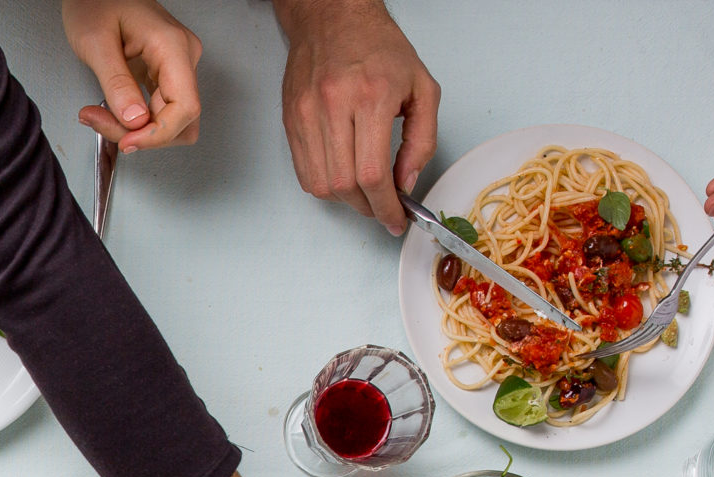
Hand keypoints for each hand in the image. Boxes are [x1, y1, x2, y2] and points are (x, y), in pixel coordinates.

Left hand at [64, 0, 203, 152]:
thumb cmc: (94, 2)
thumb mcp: (96, 42)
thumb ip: (116, 83)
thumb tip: (135, 120)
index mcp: (172, 46)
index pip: (185, 108)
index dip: (157, 134)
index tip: (127, 141)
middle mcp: (182, 56)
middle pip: (178, 119)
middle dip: (140, 133)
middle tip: (100, 121)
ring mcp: (176, 65)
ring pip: (170, 120)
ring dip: (138, 131)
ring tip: (102, 117)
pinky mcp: (164, 72)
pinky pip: (159, 110)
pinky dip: (135, 121)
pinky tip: (109, 112)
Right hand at [276, 0, 439, 231]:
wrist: (333, 19)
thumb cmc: (379, 48)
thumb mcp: (422, 88)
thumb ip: (422, 140)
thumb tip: (405, 183)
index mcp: (372, 96)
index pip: (373, 173)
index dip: (385, 207)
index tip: (395, 220)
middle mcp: (334, 106)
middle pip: (345, 185)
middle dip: (367, 208)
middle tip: (382, 209)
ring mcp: (307, 115)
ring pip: (322, 185)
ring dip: (346, 201)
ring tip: (364, 193)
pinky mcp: (291, 120)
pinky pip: (304, 173)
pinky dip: (325, 186)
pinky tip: (343, 177)